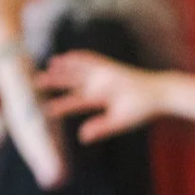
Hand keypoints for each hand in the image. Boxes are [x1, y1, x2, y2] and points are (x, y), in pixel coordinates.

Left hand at [37, 51, 160, 140]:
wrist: (159, 95)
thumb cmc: (142, 110)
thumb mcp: (119, 121)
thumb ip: (100, 128)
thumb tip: (81, 137)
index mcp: (100, 99)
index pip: (76, 101)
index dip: (61, 105)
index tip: (45, 110)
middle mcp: (98, 85)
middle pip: (72, 82)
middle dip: (55, 82)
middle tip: (36, 82)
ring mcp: (103, 74)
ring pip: (77, 70)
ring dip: (62, 68)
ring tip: (47, 66)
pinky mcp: (110, 67)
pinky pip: (91, 60)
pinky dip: (78, 58)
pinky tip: (66, 57)